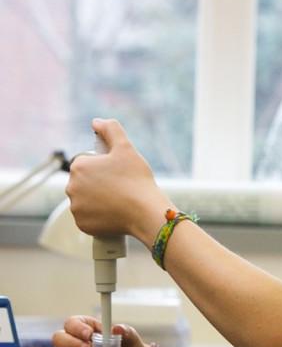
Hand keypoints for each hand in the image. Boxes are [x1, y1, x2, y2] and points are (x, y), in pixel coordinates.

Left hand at [66, 118, 169, 245]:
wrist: (145, 212)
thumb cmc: (137, 180)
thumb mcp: (126, 148)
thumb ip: (111, 129)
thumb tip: (97, 122)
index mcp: (79, 166)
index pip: (87, 163)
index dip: (104, 167)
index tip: (118, 173)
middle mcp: (71, 187)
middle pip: (85, 182)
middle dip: (99, 183)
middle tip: (120, 187)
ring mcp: (76, 208)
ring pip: (86, 200)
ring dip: (97, 199)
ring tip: (118, 200)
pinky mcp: (82, 224)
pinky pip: (88, 218)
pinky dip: (98, 216)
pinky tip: (113, 212)